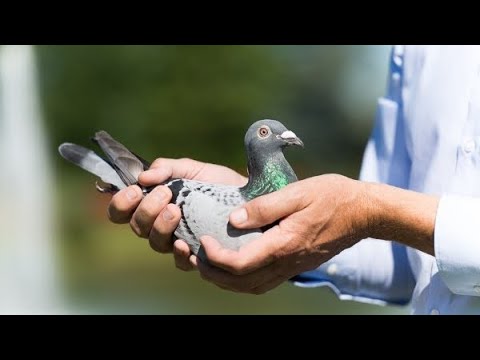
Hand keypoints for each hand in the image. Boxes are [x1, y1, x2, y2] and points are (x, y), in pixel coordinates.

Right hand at [107, 158, 246, 269]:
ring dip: (161, 226)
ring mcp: (177, 241)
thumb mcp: (193, 170)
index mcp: (154, 204)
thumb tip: (143, 176)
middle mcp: (160, 225)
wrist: (249, 199)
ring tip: (176, 210)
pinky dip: (178, 253)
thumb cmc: (218, 184)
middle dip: (146, 209)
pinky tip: (184, 243)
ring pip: (155, 243)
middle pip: (137, 226)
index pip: (122, 211)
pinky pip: (179, 261)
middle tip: (165, 193)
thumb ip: (167, 168)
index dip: (120, 204)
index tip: (134, 190)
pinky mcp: (196, 255)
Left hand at [192, 174, 371, 293]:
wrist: (364, 213)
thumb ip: (263, 207)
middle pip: (242, 282)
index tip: (203, 239)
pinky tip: (238, 266)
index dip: (215, 256)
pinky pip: (266, 281)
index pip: (240, 264)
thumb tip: (233, 219)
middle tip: (197, 258)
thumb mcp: (297, 193)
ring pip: (253, 287)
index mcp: (284, 244)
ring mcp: (294, 267)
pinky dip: (245, 280)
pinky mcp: (298, 265)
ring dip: (228, 281)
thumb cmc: (332, 197)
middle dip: (214, 274)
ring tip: (211, 266)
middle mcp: (287, 262)